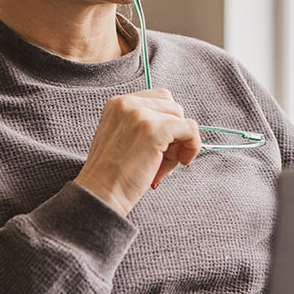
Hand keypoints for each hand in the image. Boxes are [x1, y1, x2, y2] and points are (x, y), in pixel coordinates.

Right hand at [74, 89, 201, 215]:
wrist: (101, 194)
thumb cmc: (112, 175)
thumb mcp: (122, 138)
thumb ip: (143, 125)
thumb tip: (180, 128)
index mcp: (117, 103)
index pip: (158, 99)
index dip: (166, 122)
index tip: (161, 145)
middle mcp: (127, 103)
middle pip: (172, 106)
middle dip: (174, 131)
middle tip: (163, 158)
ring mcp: (141, 115)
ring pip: (181, 118)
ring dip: (179, 143)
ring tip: (163, 164)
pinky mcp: (156, 130)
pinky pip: (190, 129)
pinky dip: (193, 146)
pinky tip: (182, 162)